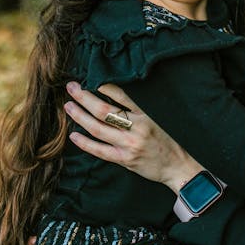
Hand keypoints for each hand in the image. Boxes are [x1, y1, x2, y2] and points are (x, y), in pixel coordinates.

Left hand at [64, 82, 202, 192]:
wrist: (175, 165)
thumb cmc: (163, 140)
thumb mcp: (152, 119)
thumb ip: (133, 109)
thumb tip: (108, 93)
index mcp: (144, 115)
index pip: (121, 96)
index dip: (103, 86)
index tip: (89, 79)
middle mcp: (136, 128)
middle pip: (104, 111)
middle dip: (85, 98)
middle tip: (71, 88)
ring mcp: (129, 145)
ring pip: (98, 128)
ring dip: (80, 116)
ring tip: (69, 107)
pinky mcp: (124, 160)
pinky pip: (100, 150)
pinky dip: (85, 143)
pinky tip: (74, 135)